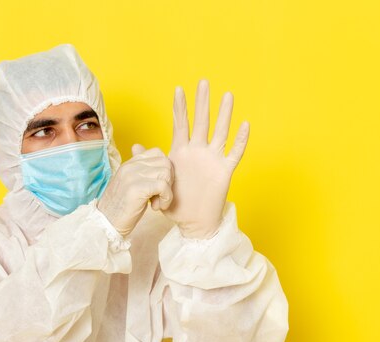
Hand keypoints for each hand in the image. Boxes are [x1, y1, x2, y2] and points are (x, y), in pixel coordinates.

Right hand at [98, 146, 173, 235]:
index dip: (164, 169)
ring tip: (157, 202)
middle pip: (165, 162)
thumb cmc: (121, 208)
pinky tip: (157, 207)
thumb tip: (147, 155)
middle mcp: (130, 166)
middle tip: (160, 195)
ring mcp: (132, 176)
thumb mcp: (130, 184)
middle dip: (169, 180)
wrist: (106, 223)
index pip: (156, 153)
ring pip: (166, 173)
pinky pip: (163, 186)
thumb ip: (140, 171)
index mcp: (129, 164)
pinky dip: (166, 198)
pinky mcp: (136, 188)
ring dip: (167, 190)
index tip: (159, 185)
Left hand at [162, 79, 249, 238]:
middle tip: (204, 81)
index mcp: (181, 152)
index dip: (179, 107)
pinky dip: (240, 139)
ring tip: (228, 95)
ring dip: (224, 114)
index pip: (180, 124)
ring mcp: (212, 159)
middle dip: (202, 102)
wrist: (191, 223)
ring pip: (220, 132)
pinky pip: (234, 153)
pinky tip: (244, 125)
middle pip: (201, 121)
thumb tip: (135, 146)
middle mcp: (198, 151)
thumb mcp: (158, 180)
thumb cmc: (175, 203)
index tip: (178, 88)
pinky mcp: (224, 171)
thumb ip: (149, 161)